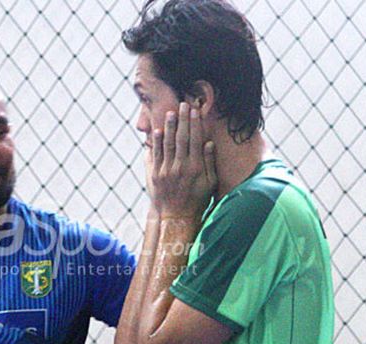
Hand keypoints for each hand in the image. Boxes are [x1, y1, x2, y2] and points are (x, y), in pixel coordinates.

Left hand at [149, 102, 216, 219]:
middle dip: (182, 120)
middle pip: (181, 138)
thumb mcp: (210, 183)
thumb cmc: (197, 199)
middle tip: (182, 105)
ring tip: (170, 113)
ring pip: (167, 144)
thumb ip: (209, 162)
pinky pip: (156, 155)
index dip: (195, 124)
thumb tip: (209, 143)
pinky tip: (157, 131)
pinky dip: (156, 142)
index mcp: (196, 167)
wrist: (176, 216)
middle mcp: (181, 167)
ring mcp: (167, 170)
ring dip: (168, 127)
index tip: (195, 111)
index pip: (195, 140)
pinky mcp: (156, 174)